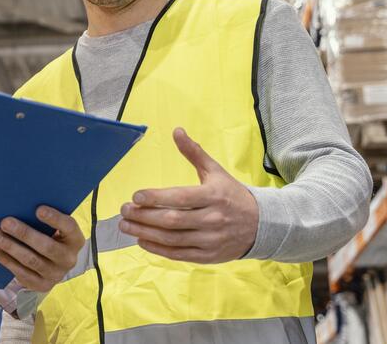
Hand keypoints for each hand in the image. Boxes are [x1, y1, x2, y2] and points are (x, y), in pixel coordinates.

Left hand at [0, 206, 83, 291]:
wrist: (53, 264)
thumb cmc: (49, 236)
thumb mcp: (53, 228)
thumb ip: (43, 219)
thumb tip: (19, 205)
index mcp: (75, 239)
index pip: (69, 227)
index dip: (54, 218)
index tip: (38, 209)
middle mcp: (69, 259)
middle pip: (46, 246)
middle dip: (23, 233)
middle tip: (5, 222)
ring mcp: (56, 274)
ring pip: (31, 260)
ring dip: (10, 246)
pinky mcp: (42, 285)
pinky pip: (22, 273)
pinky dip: (6, 260)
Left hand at [118, 128, 258, 263]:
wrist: (262, 225)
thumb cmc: (232, 195)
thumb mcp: (216, 171)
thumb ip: (194, 152)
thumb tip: (176, 131)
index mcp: (213, 196)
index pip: (181, 198)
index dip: (156, 198)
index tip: (136, 196)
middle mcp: (212, 219)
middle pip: (173, 220)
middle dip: (144, 216)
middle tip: (124, 211)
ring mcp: (210, 240)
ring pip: (172, 239)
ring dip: (145, 233)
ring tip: (126, 225)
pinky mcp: (208, 256)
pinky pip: (179, 254)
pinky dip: (158, 249)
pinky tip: (142, 240)